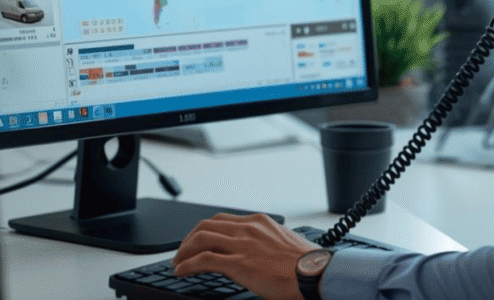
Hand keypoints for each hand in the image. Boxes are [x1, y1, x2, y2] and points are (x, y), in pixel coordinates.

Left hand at [172, 213, 319, 299]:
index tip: (197, 241)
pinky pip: (203, 260)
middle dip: (189, 239)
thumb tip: (262, 252)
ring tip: (177, 263)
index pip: (222, 220)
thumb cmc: (306, 263)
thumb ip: (268, 242)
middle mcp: (248, 229)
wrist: (316, 273)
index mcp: (259, 222)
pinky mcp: (239, 263)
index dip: (204, 230)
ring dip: (184, 251)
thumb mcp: (285, 243)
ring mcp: (242, 245)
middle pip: (206, 225)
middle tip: (182, 252)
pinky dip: (187, 265)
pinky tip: (181, 272)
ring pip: (201, 239)